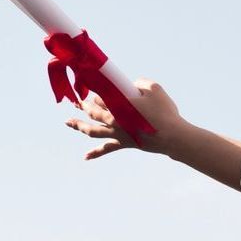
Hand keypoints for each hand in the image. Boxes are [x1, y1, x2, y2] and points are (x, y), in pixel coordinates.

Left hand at [65, 79, 185, 159]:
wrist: (171, 135)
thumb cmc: (164, 111)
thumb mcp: (154, 88)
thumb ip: (140, 83)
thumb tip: (132, 86)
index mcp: (119, 104)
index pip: (102, 97)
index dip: (96, 91)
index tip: (92, 87)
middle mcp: (113, 119)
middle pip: (93, 112)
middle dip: (84, 106)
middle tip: (76, 102)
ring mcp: (117, 133)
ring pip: (93, 130)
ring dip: (80, 126)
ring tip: (69, 122)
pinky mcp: (123, 143)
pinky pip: (106, 149)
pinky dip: (95, 153)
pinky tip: (85, 157)